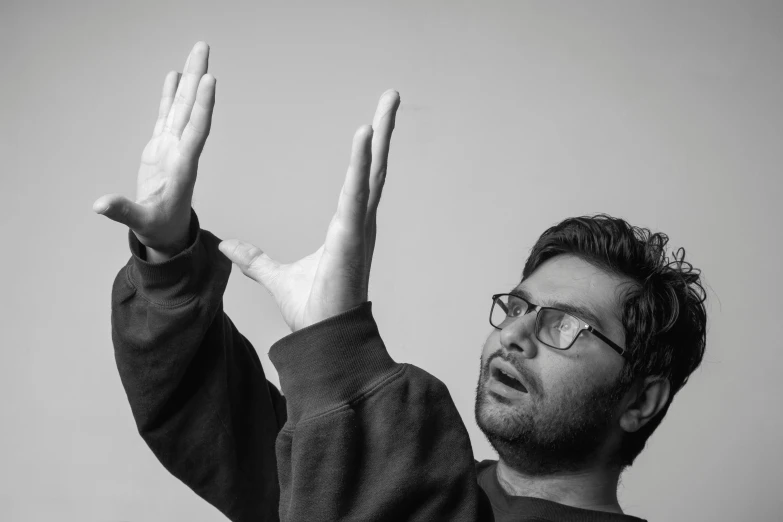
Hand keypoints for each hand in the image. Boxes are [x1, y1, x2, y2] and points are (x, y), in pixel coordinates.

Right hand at [92, 42, 215, 258]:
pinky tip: (175, 75)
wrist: (168, 234)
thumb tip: (100, 205)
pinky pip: (168, 116)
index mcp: (182, 167)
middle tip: (203, 46)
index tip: (210, 80)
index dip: (203, 106)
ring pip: (182, 107)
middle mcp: (181, 151)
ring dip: (189, 80)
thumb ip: (123, 212)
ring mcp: (172, 147)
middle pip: (191, 109)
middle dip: (198, 77)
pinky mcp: (162, 148)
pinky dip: (171, 96)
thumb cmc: (160, 229)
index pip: (196, 131)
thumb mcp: (142, 223)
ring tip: (197, 51)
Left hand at [218, 90, 400, 331]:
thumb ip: (255, 260)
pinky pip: (356, 191)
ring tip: (387, 102)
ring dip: (381, 134)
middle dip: (383, 129)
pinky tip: (366, 134)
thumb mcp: (276, 278)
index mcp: (347, 225)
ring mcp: (359, 226)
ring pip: (373, 171)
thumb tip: (227, 247)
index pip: (360, 178)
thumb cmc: (313, 310)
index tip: (371, 121)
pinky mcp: (351, 235)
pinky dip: (361, 162)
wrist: (322, 338)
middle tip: (390, 96)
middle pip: (374, 166)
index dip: (367, 150)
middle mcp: (359, 220)